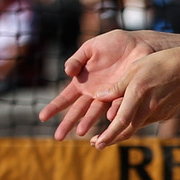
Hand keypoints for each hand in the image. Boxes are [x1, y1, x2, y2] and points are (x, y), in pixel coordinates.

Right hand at [38, 30, 154, 139]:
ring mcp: (109, 95)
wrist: (138, 43)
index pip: (65, 97)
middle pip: (78, 110)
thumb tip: (67, 72)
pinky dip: (113, 111)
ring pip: (96, 112)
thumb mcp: (91, 48)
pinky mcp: (124, 94)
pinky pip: (118, 104)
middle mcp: (94, 92)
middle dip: (67, 123)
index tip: (42, 117)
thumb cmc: (113, 44)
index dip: (54, 107)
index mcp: (82, 82)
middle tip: (58, 137)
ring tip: (81, 132)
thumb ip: (77, 59)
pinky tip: (109, 117)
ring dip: (88, 121)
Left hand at [90, 46, 179, 149]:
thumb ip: (118, 85)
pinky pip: (148, 120)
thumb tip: (99, 97)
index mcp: (138, 93)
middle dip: (111, 139)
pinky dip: (138, 121)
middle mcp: (149, 107)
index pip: (120, 122)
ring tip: (112, 130)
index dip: (108, 136)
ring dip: (123, 130)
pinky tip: (134, 114)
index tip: (96, 143)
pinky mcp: (167, 114)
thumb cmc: (163, 62)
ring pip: (137, 125)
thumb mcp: (136, 67)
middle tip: (97, 144)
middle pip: (127, 131)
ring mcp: (159, 112)